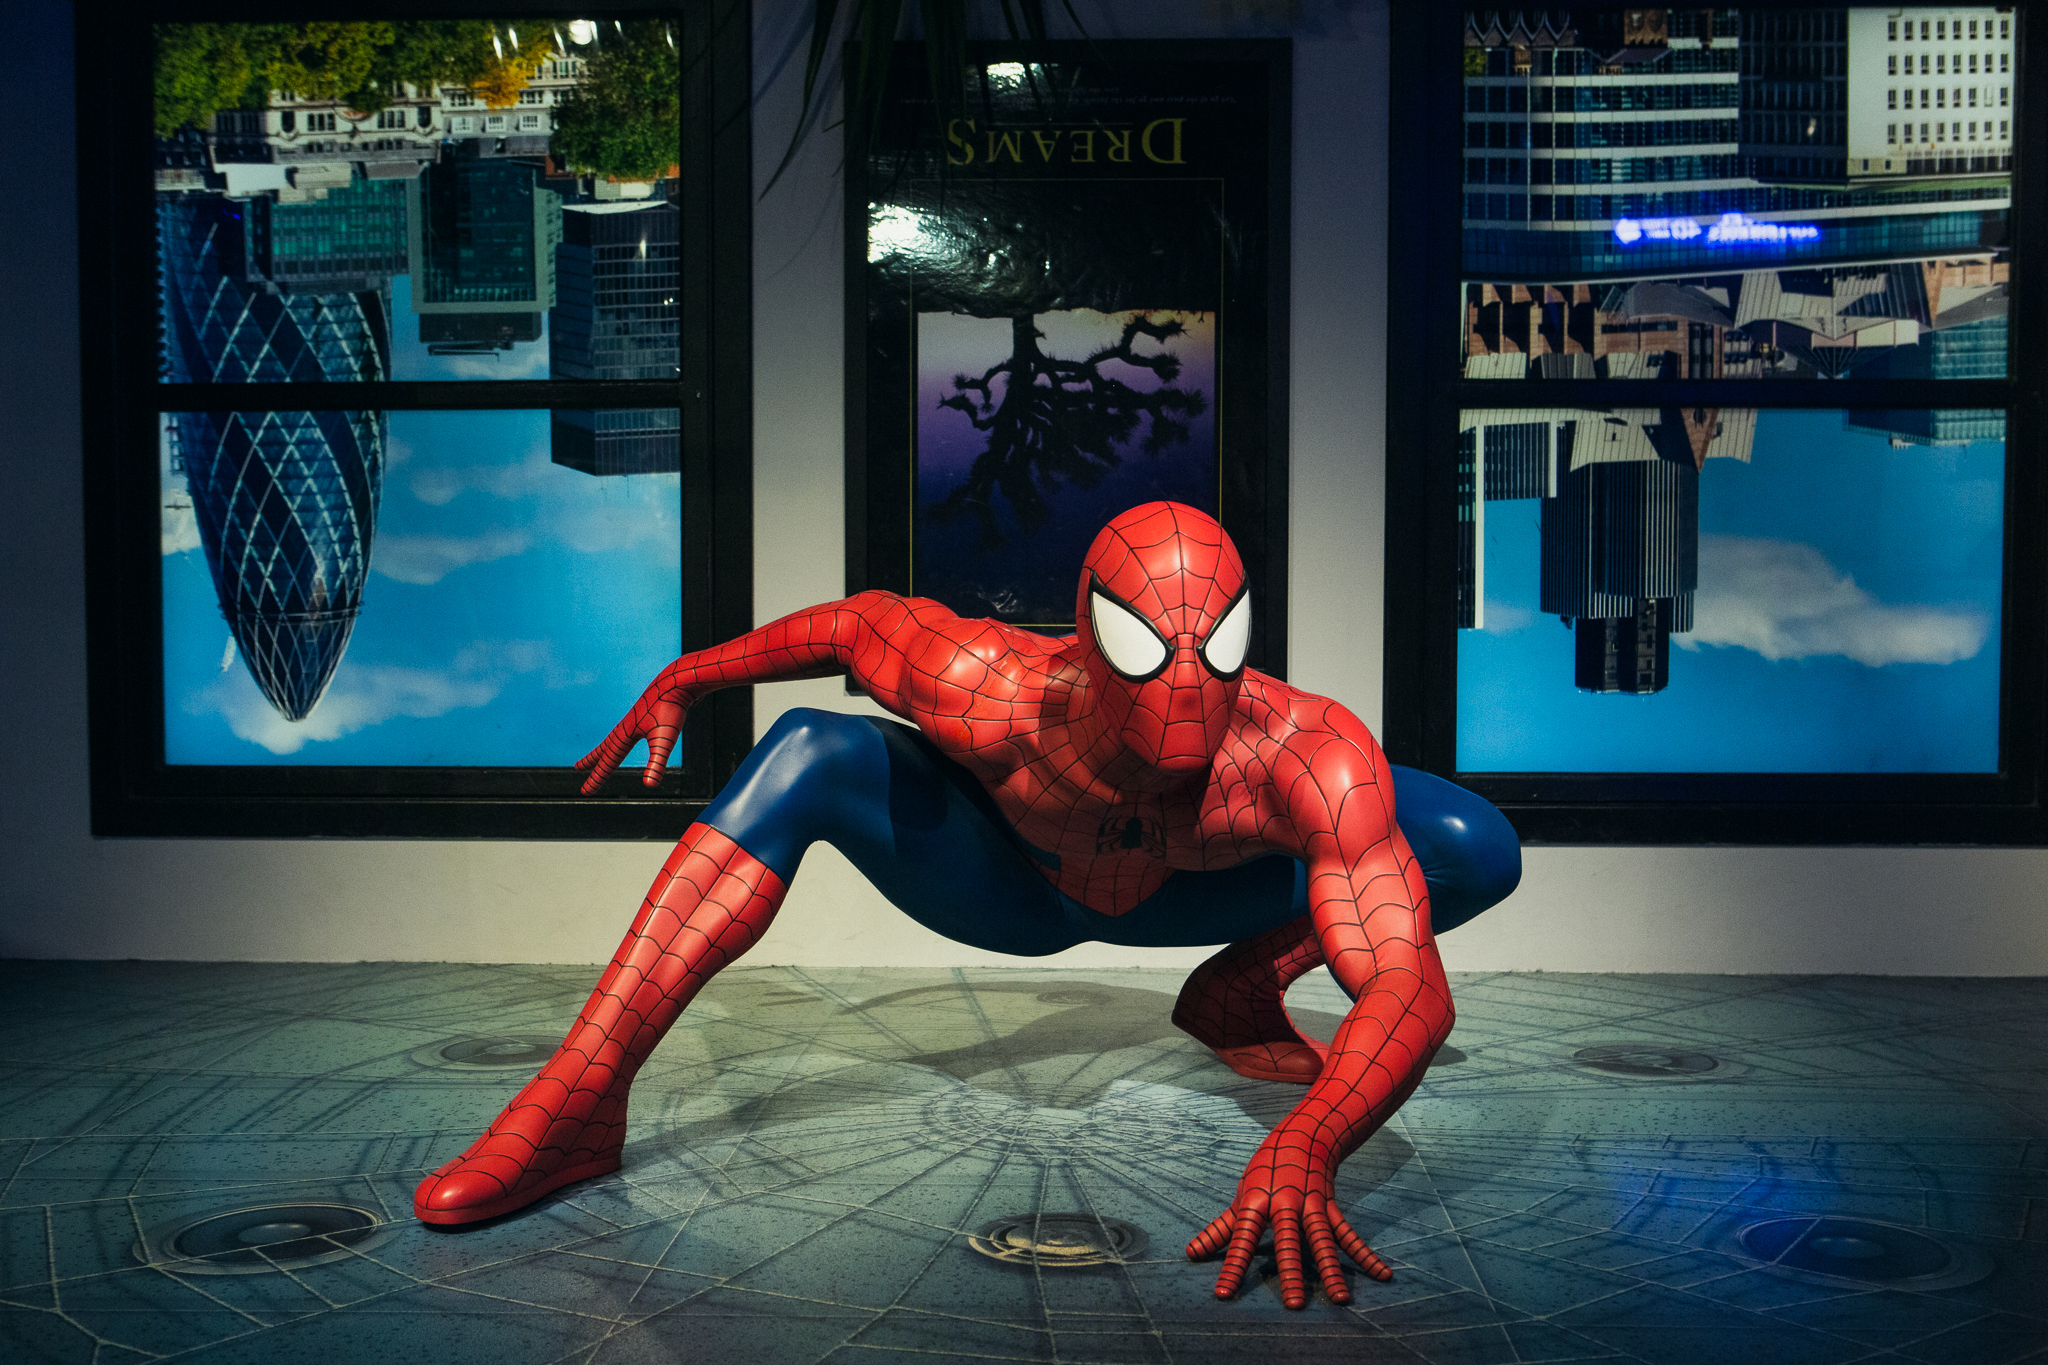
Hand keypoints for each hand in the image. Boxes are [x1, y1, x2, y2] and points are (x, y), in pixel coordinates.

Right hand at [574, 670, 691, 793]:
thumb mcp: (665, 740)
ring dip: (606, 748)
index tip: (584, 792)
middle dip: (592, 760)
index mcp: (626, 733)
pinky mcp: (647, 714)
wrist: (678, 681)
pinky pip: (630, 730)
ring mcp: (636, 719)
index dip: (596, 778)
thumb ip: (657, 763)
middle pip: (605, 747)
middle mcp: (627, 726)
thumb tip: (649, 786)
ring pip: (616, 738)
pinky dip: (624, 737)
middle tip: (577, 768)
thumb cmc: (672, 710)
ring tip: (601, 754)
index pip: (608, 761)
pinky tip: (632, 735)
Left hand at [1186, 1123, 1390, 1308]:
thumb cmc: (1265, 1171)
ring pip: (1323, 1242)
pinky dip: (1365, 1255)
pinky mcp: (1330, 1207)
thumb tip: (1191, 1253)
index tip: (1223, 1293)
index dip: (1231, 1266)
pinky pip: (1349, 1235)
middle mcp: (1285, 1206)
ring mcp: (1311, 1206)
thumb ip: (1220, 1229)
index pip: (1241, 1239)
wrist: (1302, 1135)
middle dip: (1292, 1274)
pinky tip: (1383, 1274)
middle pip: (1288, 1244)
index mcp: (1257, 1204)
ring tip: (1341, 1299)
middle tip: (1294, 1306)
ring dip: (1332, 1271)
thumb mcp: (1241, 1198)